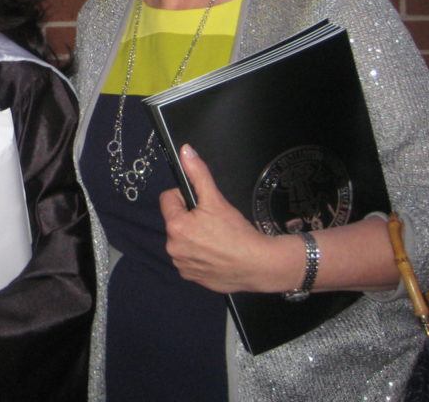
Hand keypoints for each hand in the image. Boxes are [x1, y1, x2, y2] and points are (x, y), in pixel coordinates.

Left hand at [159, 144, 292, 293]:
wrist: (260, 266)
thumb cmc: (238, 233)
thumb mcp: (216, 199)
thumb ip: (198, 173)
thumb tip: (185, 151)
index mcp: (175, 227)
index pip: (168, 200)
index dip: (185, 198)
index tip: (202, 205)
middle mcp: (173, 248)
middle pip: (175, 221)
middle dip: (190, 218)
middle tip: (212, 223)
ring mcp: (182, 265)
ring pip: (182, 240)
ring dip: (194, 237)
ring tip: (216, 239)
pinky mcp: (192, 277)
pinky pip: (189, 259)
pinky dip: (199, 255)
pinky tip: (216, 254)